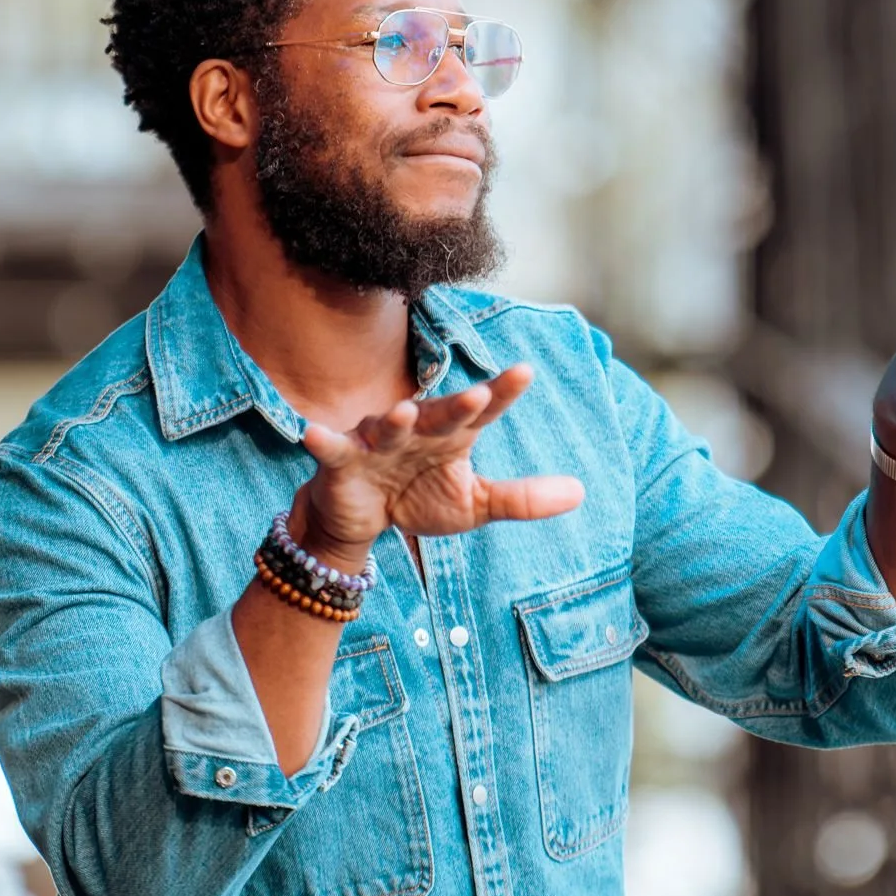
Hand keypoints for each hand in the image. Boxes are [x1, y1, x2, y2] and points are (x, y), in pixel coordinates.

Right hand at [293, 364, 585, 566]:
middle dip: (456, 406)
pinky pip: (332, 449)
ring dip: (393, 419)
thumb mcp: (475, 505)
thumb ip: (523, 498)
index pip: (482, 411)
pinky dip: (323, 441)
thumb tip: (581, 492)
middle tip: (480, 395)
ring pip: (386, 425)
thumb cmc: (419, 499)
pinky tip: (314, 433)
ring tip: (404, 411)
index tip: (526, 372)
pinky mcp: (341, 461)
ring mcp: (376, 442)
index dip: (503, 392)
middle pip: (438, 414)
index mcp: (451, 435)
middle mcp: (415, 429)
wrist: (362, 523)